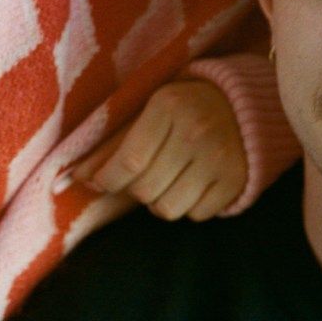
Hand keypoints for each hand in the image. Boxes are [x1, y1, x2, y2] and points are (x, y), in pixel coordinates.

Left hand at [70, 77, 246, 220]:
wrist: (247, 105)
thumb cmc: (185, 108)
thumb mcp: (148, 112)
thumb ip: (111, 144)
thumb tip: (75, 177)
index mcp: (168, 107)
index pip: (128, 161)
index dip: (109, 179)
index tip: (103, 181)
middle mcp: (195, 132)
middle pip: (145, 189)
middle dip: (135, 189)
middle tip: (145, 174)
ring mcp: (219, 158)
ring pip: (167, 209)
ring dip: (160, 201)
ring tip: (169, 180)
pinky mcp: (235, 180)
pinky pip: (196, 215)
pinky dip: (189, 206)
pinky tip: (194, 184)